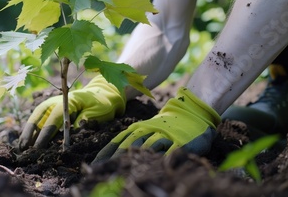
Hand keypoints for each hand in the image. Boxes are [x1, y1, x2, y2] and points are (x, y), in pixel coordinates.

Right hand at [19, 75, 125, 149]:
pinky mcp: (54, 108)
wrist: (105, 94)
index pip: (55, 116)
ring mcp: (55, 103)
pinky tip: (28, 139)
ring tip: (21, 146)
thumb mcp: (99, 112)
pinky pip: (41, 118)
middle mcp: (58, 100)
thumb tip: (71, 131)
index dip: (46, 132)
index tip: (38, 147)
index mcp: (70, 100)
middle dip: (30, 131)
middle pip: (40, 114)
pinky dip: (33, 128)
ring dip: (29, 130)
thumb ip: (85, 120)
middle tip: (23, 147)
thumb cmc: (103, 104)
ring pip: (37, 116)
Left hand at [92, 87, 220, 162]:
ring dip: (137, 159)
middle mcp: (149, 130)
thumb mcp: (146, 129)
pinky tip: (153, 169)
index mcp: (138, 128)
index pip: (118, 141)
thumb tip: (112, 158)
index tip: (95, 166)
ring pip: (148, 146)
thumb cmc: (165, 126)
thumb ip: (132, 140)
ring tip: (125, 173)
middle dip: (118, 158)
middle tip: (107, 171)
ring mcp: (165, 135)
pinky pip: (169, 151)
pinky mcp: (180, 142)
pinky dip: (161, 159)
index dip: (107, 153)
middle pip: (130, 144)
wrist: (192, 113)